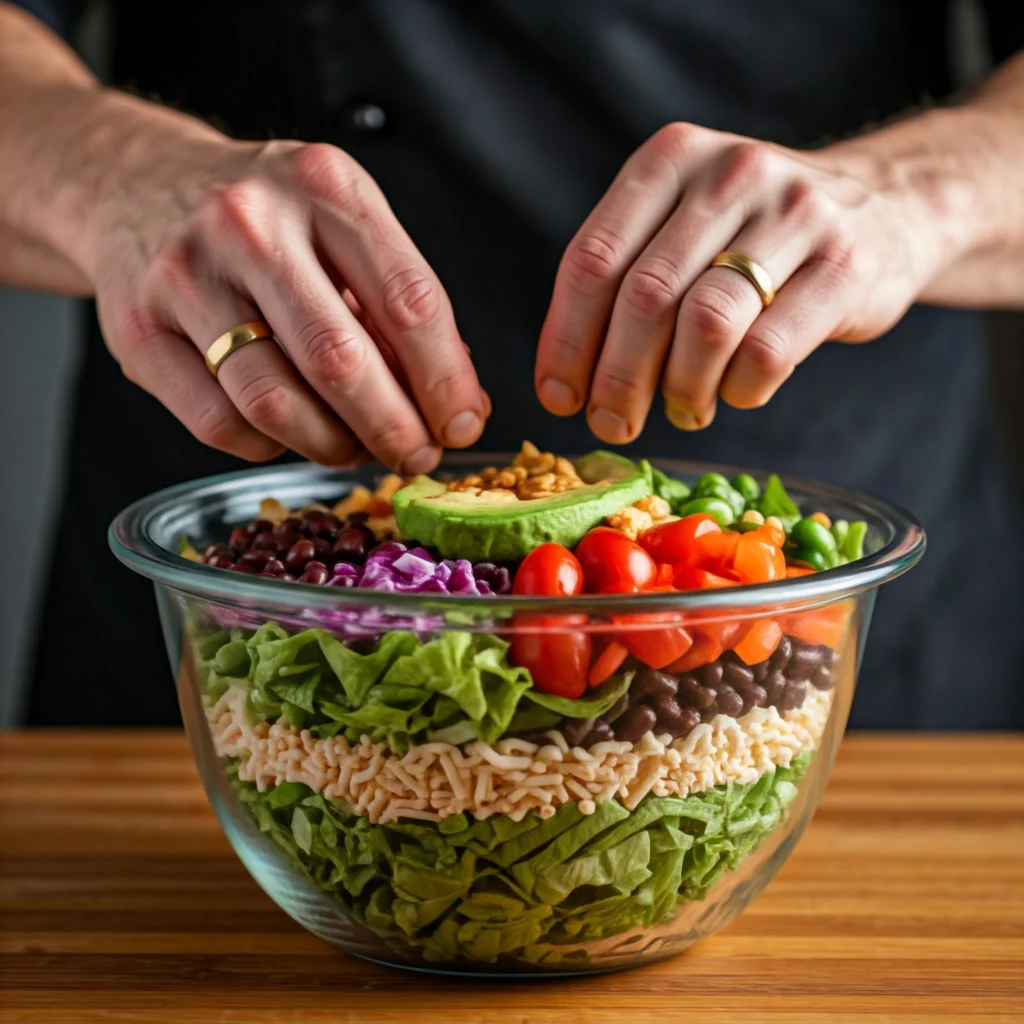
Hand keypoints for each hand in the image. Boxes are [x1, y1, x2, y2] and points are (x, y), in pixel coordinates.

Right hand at [86, 133, 486, 471]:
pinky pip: (222, 425)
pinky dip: (272, 447)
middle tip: (415, 456)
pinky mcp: (139, 332)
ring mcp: (185, 278)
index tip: (462, 423)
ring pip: (276, 404)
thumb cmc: (264, 218)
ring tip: (356, 448)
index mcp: (323, 187)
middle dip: (394, 428)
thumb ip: (396, 305)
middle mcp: (249, 225)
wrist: (134, 185)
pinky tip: (289, 431)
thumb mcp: (340, 223)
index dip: (445, 380)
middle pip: (340, 361)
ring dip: (334, 447)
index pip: (408, 301)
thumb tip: (456, 406)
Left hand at [535, 122, 947, 437]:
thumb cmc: (755, 236)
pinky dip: (740, 390)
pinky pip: (769, 350)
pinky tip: (736, 393)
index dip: (567, 340)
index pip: (593, 260)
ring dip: (681, 389)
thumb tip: (565, 381)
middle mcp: (730, 173)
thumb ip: (624, 279)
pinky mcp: (846, 263)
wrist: (885, 207)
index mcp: (670, 159)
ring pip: (706, 325)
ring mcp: (795, 213)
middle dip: (617, 378)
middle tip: (612, 423)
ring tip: (682, 410)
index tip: (558, 396)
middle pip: (646, 297)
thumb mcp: (682, 225)